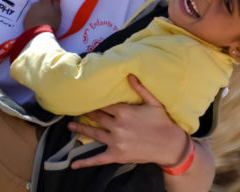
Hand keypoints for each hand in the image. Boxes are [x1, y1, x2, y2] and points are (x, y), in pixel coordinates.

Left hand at [23, 0, 60, 30]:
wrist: (39, 33)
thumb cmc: (51, 22)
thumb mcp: (58, 12)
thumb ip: (56, 3)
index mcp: (43, 2)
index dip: (47, 0)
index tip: (50, 6)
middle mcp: (35, 5)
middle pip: (38, 3)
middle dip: (42, 7)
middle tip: (46, 14)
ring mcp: (29, 11)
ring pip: (33, 9)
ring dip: (37, 12)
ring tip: (41, 20)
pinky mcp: (25, 19)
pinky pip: (30, 16)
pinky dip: (32, 18)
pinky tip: (36, 24)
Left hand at [67, 74, 189, 168]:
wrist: (170, 145)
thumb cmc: (162, 122)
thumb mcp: (153, 102)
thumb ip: (140, 89)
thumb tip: (129, 74)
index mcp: (124, 111)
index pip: (104, 104)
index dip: (94, 100)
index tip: (85, 96)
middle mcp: (117, 125)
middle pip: (96, 117)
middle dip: (86, 112)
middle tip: (75, 108)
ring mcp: (116, 141)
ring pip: (93, 133)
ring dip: (80, 129)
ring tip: (70, 125)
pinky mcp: (116, 155)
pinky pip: (98, 158)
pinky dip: (85, 162)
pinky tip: (74, 164)